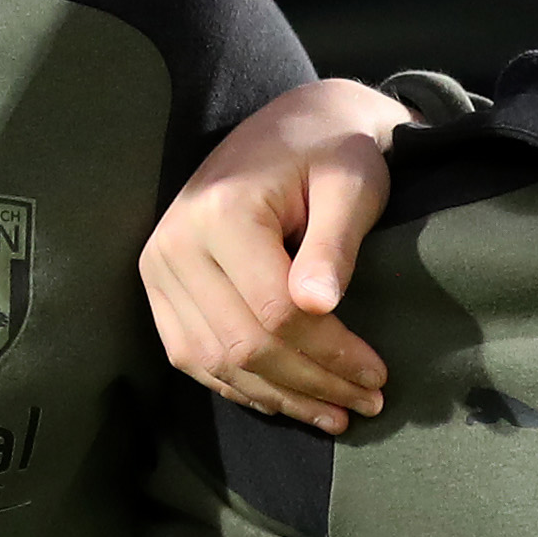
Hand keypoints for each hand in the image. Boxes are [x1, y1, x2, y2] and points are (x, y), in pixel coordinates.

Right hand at [142, 83, 408, 431]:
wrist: (294, 123)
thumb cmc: (333, 151)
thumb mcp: (351, 185)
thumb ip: (334, 244)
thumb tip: (318, 307)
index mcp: (221, 212)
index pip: (274, 312)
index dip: (329, 355)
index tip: (379, 376)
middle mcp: (175, 241)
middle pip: (243, 344)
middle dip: (309, 384)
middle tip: (367, 404)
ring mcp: (159, 265)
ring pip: (214, 360)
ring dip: (276, 396)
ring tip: (333, 413)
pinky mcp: (158, 283)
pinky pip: (191, 354)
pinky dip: (238, 385)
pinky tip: (284, 398)